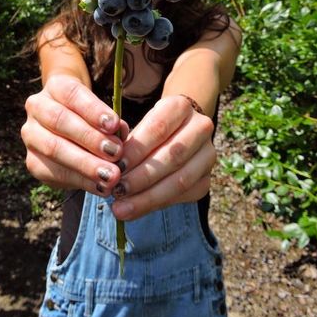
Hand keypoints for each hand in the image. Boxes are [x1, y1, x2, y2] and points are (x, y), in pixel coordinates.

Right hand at [21, 74, 127, 194]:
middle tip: (116, 153)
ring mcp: (30, 135)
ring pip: (54, 148)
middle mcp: (37, 107)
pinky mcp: (32, 161)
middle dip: (90, 139)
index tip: (114, 124)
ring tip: (111, 175)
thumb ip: (111, 122)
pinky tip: (100, 186)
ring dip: (85, 164)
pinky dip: (81, 181)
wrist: (66, 124)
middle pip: (60, 120)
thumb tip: (120, 134)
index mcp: (56, 87)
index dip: (93, 110)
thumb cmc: (90, 115)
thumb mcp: (101, 110)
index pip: (73, 94)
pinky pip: (54, 173)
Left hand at [111, 95, 215, 219]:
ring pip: (180, 180)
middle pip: (172, 156)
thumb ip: (126, 143)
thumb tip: (109, 167)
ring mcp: (207, 154)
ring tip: (122, 208)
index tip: (115, 167)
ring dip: (147, 197)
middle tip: (116, 191)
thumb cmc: (149, 130)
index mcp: (180, 107)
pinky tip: (136, 209)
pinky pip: (184, 195)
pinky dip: (158, 204)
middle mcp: (201, 127)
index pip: (158, 129)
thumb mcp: (138, 126)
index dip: (136, 151)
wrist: (178, 133)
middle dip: (141, 177)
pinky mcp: (206, 178)